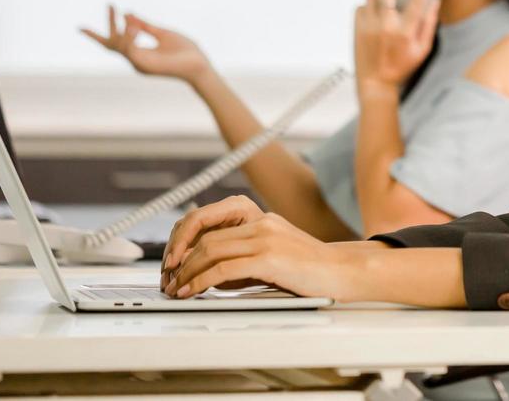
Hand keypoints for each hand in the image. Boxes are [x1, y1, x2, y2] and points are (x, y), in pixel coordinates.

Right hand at [80, 5, 212, 84]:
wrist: (199, 65)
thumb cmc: (185, 51)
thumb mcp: (163, 33)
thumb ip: (145, 26)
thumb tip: (128, 13)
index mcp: (138, 53)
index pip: (114, 42)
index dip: (100, 32)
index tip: (85, 23)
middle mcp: (135, 59)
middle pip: (112, 43)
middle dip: (108, 24)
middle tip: (109, 4)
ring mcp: (139, 64)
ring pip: (119, 45)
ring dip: (119, 27)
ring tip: (118, 10)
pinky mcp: (145, 65)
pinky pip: (130, 50)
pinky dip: (129, 37)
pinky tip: (133, 26)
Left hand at [160, 195, 376, 299]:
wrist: (341, 273)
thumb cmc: (309, 270)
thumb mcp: (271, 255)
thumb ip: (241, 256)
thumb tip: (205, 272)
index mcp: (258, 216)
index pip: (207, 218)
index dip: (182, 238)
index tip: (171, 261)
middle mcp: (260, 221)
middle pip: (203, 232)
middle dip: (178, 257)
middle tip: (167, 279)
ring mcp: (265, 237)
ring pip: (209, 249)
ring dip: (185, 271)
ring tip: (175, 289)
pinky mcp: (269, 257)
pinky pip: (222, 268)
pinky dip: (199, 281)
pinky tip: (191, 292)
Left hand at [353, 0, 439, 90]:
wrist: (375, 83)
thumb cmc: (402, 67)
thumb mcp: (422, 50)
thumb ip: (429, 24)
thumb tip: (435, 0)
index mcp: (405, 32)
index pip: (417, 0)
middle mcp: (386, 26)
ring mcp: (369, 26)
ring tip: (384, 12)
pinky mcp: (357, 27)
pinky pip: (361, 5)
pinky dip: (368, 8)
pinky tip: (373, 20)